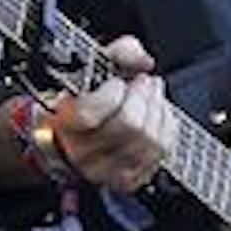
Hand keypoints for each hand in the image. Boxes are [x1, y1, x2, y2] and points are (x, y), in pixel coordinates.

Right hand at [48, 34, 170, 194]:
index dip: (112, 92)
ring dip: (158, 109)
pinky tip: (158, 114)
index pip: (90, 114)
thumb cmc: (87, 98)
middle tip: (144, 82)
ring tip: (153, 93)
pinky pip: (161, 153)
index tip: (116, 82)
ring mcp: (106, 170)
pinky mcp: (129, 180)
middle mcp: (81, 153)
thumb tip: (143, 60)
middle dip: (143, 96)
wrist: (79, 134)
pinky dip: (166, 127)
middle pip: (129, 125)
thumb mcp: (95, 66)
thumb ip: (119, 51)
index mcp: (64, 124)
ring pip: (149, 140)